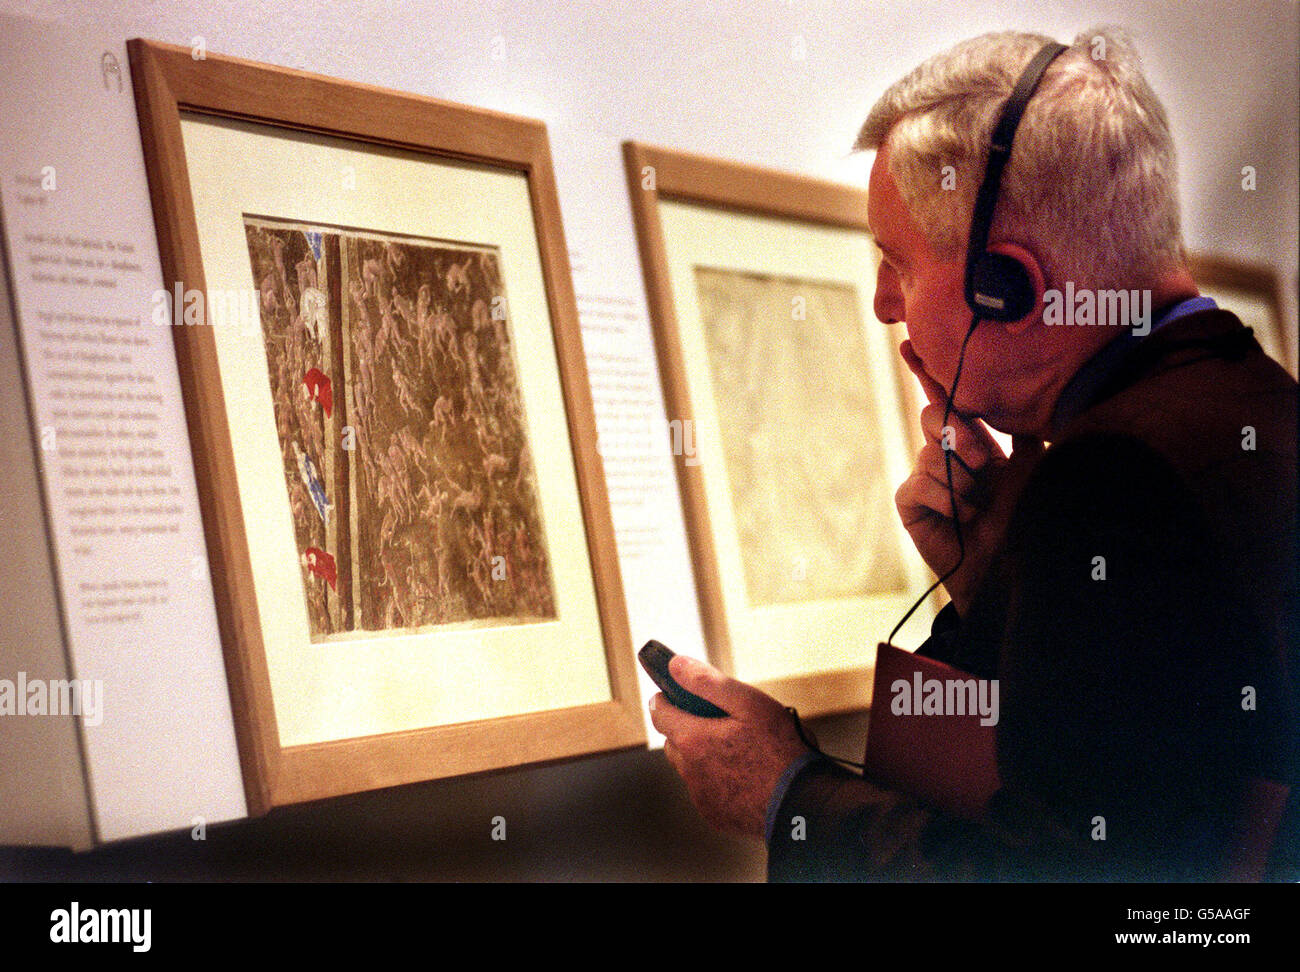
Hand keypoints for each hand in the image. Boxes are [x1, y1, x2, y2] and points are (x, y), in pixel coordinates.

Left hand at [649, 654, 811, 839]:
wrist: (801, 804)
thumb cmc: (780, 751)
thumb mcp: (749, 703)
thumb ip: (708, 682)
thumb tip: (676, 665)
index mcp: (692, 740)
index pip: (659, 713)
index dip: (665, 698)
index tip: (673, 692)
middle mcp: (689, 771)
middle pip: (674, 741)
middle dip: (687, 726)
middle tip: (717, 719)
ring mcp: (701, 796)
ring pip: (690, 767)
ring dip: (702, 754)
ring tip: (736, 747)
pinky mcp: (715, 815)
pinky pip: (706, 791)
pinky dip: (716, 780)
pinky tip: (744, 774)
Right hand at [895, 340, 1042, 613]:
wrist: (1015, 569)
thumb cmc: (1029, 519)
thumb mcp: (1035, 467)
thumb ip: (1024, 432)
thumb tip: (1028, 395)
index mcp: (976, 440)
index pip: (949, 398)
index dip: (929, 370)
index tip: (911, 343)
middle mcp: (947, 454)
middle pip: (935, 414)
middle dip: (962, 433)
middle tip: (986, 461)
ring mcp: (926, 477)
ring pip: (931, 451)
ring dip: (961, 478)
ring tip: (979, 504)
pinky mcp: (910, 502)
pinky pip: (918, 482)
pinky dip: (946, 499)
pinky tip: (963, 518)